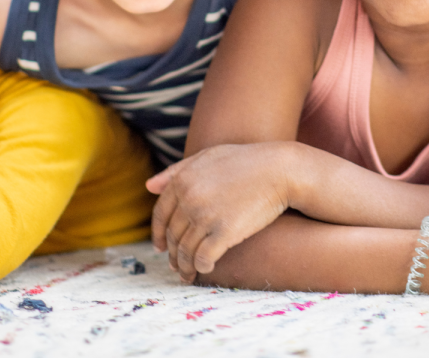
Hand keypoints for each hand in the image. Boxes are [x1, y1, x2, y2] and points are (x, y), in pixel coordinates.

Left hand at [145, 143, 293, 282]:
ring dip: (184, 266)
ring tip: (187, 273)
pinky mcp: (225, 232)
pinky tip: (205, 268)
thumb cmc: (247, 161)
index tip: (161, 247)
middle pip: (173, 235)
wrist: (280, 170)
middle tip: (175, 265)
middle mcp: (189, 199)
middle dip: (172, 253)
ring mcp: (206, 216)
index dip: (158, 234)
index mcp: (183, 180)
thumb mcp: (209, 156)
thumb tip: (148, 186)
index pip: (160, 214)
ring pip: (185, 250)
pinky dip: (201, 266)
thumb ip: (177, 171)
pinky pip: (204, 257)